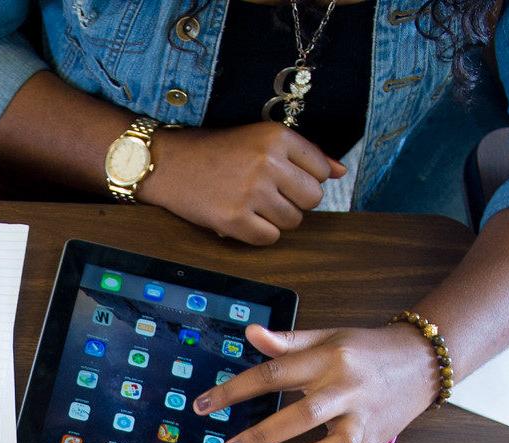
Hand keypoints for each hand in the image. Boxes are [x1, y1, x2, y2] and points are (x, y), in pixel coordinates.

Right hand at [142, 123, 342, 245]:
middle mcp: (268, 162)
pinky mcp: (234, 219)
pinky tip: (243, 219)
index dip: (305, 179)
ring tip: (253, 206)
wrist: (168, 164)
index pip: (322, 171)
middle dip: (295, 201)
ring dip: (277, 219)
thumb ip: (304, 154)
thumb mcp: (260, 139)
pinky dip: (259, 234)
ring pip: (293, 221)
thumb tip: (341, 171)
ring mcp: (251, 193)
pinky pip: (269, 238)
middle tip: (269, 195)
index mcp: (277, 137)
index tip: (284, 179)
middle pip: (312, 198)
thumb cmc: (215, 151)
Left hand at [192, 322, 440, 442]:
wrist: (423, 361)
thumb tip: (250, 333)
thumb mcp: (328, 337)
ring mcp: (363, 422)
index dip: (236, 390)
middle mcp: (347, 391)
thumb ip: (288, 342)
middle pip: (301, 416)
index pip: (274, 374)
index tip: (204, 405)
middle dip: (262, 436)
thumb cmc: (367, 350)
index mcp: (329, 360)